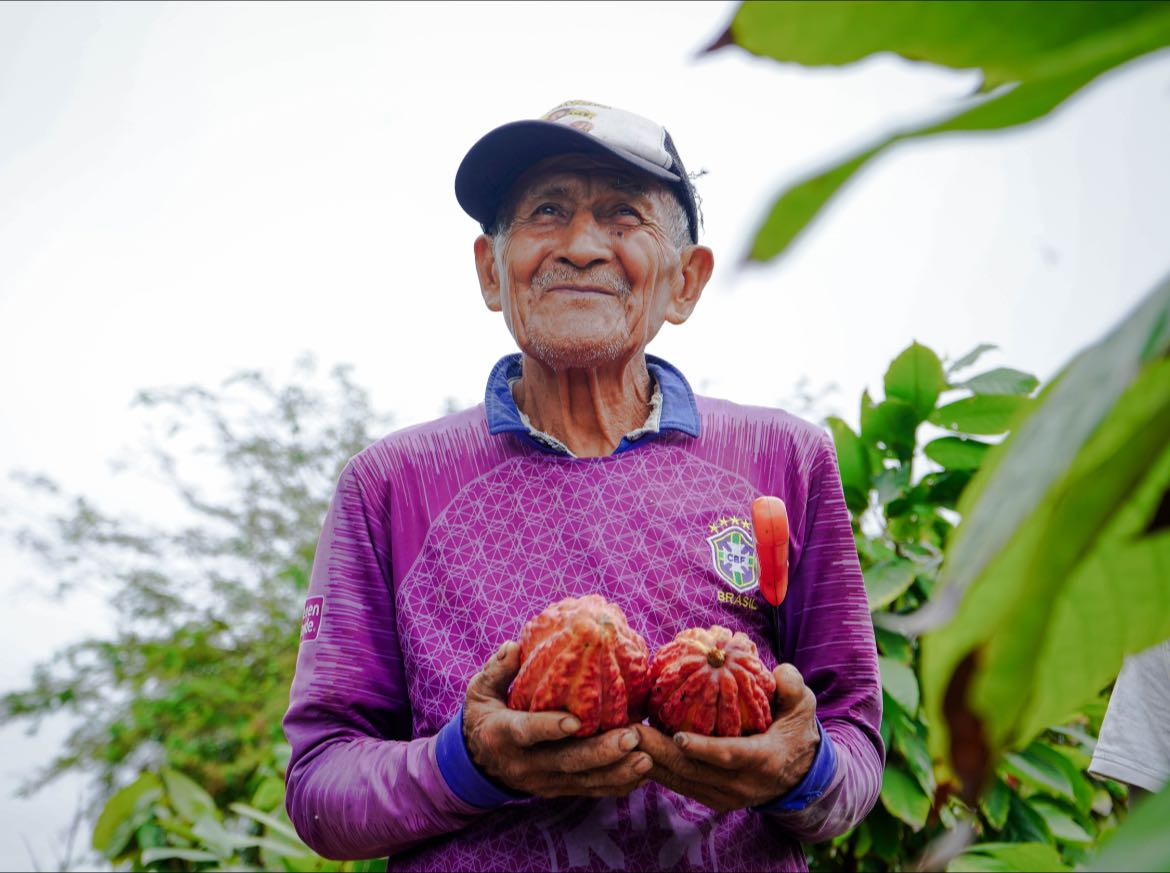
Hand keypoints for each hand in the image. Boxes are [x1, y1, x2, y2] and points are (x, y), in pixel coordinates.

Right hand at [462, 641, 652, 797]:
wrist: (478, 764)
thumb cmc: (485, 716)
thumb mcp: (479, 692)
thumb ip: (496, 670)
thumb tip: (514, 647)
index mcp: (503, 734)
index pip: (527, 732)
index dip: (550, 728)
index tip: (574, 721)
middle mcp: (525, 764)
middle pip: (566, 761)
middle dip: (601, 752)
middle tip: (631, 738)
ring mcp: (543, 781)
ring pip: (583, 780)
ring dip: (616, 771)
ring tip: (646, 760)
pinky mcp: (558, 789)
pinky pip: (590, 790)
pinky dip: (616, 785)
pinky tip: (641, 776)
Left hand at [635, 663, 819, 812]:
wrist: (800, 776)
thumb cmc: (796, 732)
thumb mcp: (804, 708)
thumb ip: (794, 688)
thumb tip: (778, 671)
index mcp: (763, 760)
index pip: (730, 756)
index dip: (704, 749)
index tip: (679, 736)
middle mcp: (741, 785)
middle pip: (694, 771)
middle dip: (659, 752)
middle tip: (632, 731)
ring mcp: (725, 797)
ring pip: (681, 782)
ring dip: (651, 762)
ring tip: (624, 739)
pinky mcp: (712, 799)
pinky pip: (680, 786)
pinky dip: (658, 770)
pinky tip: (636, 751)